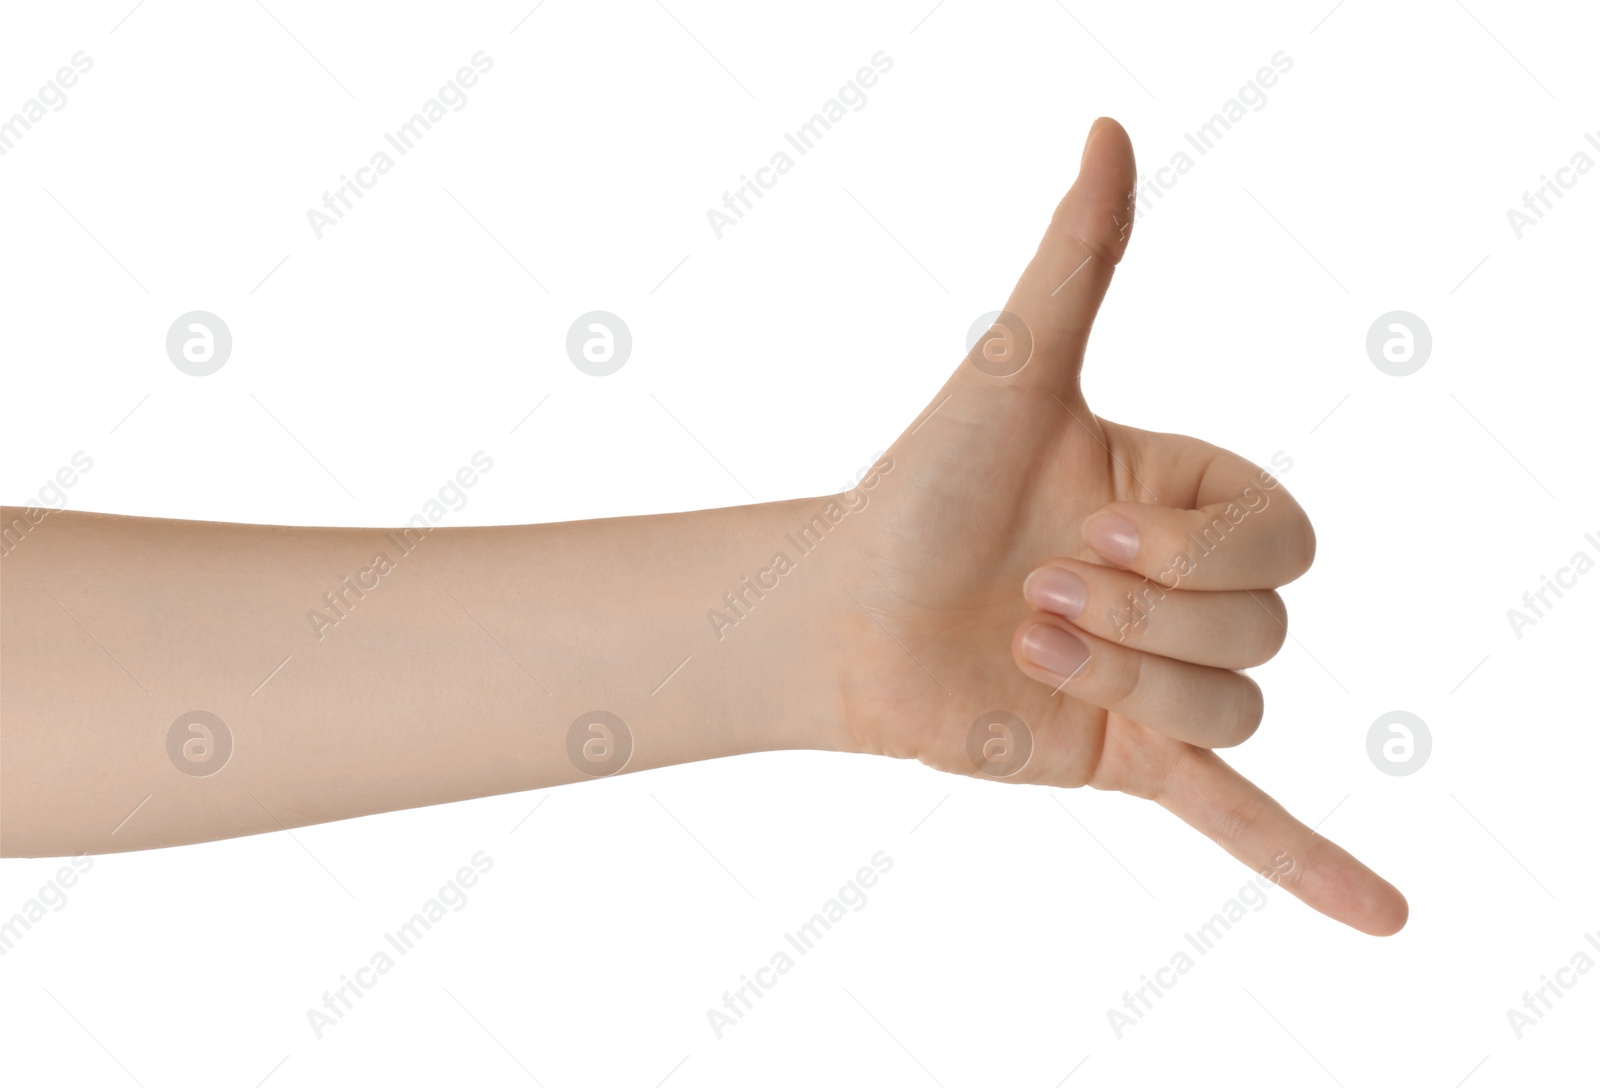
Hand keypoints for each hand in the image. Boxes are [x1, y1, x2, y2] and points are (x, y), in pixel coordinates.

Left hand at [828, 117, 1406, 935]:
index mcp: (1184, 501)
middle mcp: (1186, 592)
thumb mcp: (1007, 378)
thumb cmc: (916, 489)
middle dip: (1146, 620)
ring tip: (1028, 650)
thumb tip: (1109, 132)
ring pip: (1236, 706)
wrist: (838, 613)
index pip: (1284, 540)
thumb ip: (1074, 267)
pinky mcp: (1128, 760)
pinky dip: (1309, 862)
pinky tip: (1386, 917)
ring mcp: (1162, 681)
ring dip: (1126, 684)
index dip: (1201, 552)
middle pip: (1262, 632)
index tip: (1091, 530)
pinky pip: (1240, 812)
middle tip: (1036, 597)